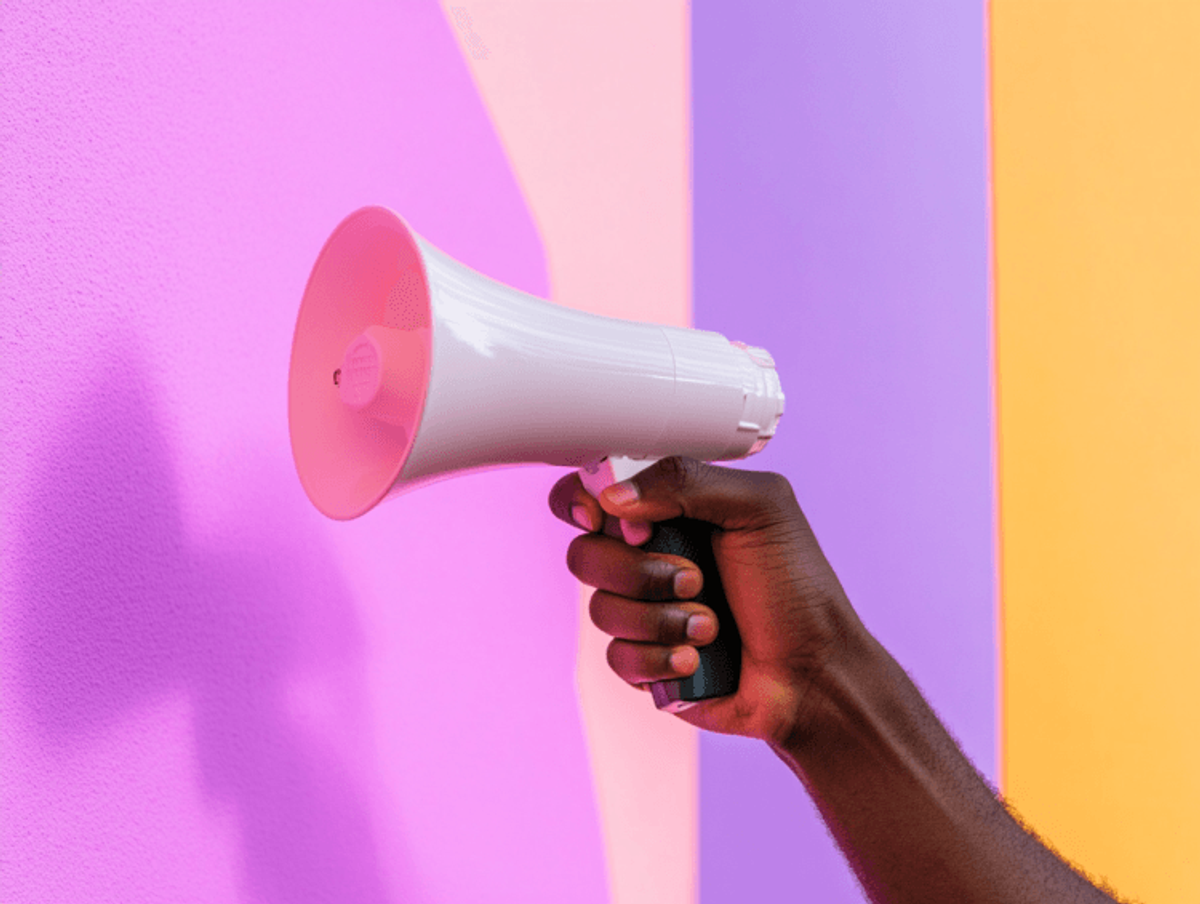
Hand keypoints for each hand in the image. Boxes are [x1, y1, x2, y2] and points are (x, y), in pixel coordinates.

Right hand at [548, 456, 870, 747]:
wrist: (814, 675)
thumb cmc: (798, 590)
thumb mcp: (759, 509)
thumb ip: (687, 480)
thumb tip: (614, 495)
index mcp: (672, 511)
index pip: (597, 492)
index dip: (585, 503)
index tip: (604, 517)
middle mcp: (650, 558)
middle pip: (584, 553)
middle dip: (638, 571)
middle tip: (694, 577)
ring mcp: (644, 610)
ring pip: (599, 608)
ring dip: (661, 619)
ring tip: (711, 625)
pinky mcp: (643, 660)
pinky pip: (616, 656)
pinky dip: (661, 657)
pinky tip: (699, 658)